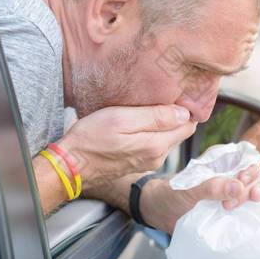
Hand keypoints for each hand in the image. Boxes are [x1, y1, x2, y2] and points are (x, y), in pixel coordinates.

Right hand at [58, 104, 196, 187]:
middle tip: (160, 96)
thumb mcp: (121, 119)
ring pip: (167, 137)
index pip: (189, 124)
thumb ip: (155, 117)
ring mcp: (148, 161)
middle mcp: (157, 157)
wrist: (70, 164)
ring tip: (146, 107)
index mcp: (156, 145)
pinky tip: (137, 121)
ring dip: (162, 122)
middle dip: (175, 114)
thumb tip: (185, 113)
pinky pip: (154, 143)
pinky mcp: (138, 162)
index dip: (185, 107)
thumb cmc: (91, 138)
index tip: (174, 93)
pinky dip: (151, 131)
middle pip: (180, 131)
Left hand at [139, 164, 259, 233]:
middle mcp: (231, 171)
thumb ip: (210, 187)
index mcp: (219, 158)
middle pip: (256, 172)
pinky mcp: (238, 205)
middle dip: (256, 184)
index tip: (242, 182)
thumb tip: (237, 187)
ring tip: (259, 202)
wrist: (163, 212)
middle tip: (249, 198)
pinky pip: (257, 203)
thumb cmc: (173, 194)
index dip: (249, 168)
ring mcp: (236, 189)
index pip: (244, 156)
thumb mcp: (188, 190)